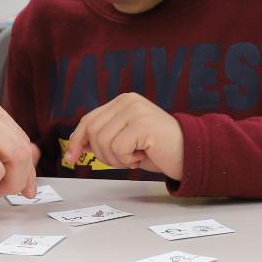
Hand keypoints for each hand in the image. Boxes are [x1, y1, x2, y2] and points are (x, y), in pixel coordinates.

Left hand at [64, 93, 185, 180]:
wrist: (189, 154)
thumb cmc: (157, 149)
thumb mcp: (125, 141)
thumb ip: (103, 137)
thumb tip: (76, 147)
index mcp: (122, 102)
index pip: (88, 120)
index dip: (77, 140)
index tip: (71, 159)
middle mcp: (127, 100)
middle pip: (92, 131)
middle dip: (102, 154)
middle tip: (124, 159)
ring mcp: (135, 110)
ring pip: (103, 142)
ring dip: (116, 159)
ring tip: (136, 156)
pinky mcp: (142, 123)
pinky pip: (118, 149)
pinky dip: (127, 160)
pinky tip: (143, 155)